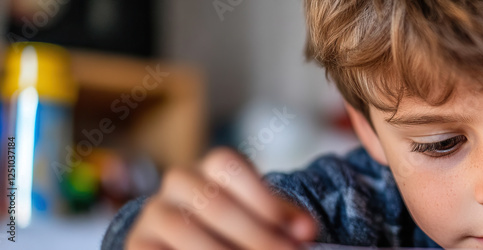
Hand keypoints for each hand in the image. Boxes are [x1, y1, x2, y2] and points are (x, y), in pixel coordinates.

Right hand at [125, 148, 316, 249]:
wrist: (180, 242)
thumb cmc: (233, 227)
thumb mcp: (261, 216)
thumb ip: (283, 220)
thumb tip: (306, 231)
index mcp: (210, 167)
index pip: (229, 166)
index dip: (265, 199)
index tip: (302, 233)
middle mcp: (178, 182)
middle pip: (213, 203)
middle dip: (257, 236)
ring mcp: (154, 213)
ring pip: (184, 230)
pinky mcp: (138, 243)